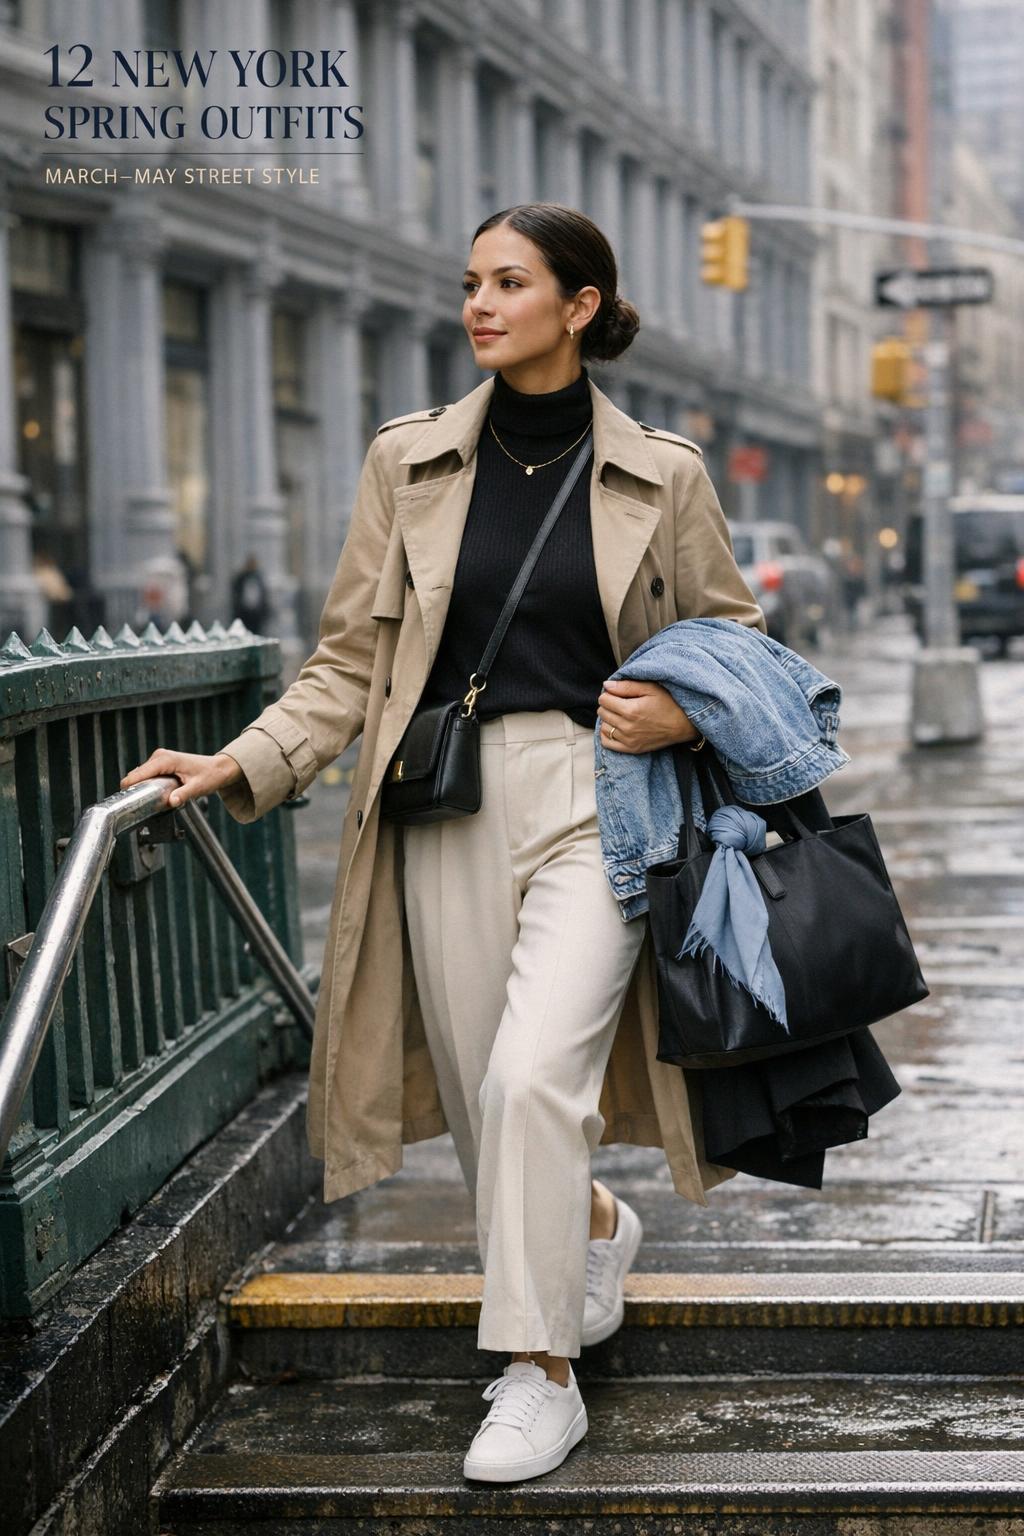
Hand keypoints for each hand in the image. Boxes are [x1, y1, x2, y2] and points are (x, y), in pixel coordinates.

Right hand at [120, 750, 242, 807]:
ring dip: (141, 787)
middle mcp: (159, 756)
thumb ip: (184, 794)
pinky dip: (147, 784)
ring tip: (148, 801)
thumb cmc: (210, 775)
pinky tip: (153, 793)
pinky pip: (147, 774)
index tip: (124, 800)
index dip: (129, 787)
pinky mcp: (160, 763)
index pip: (139, 773)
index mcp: (166, 760)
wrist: (219, 768)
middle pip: (136, 775)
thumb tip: (172, 802)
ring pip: (140, 775)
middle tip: (140, 805)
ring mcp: (159, 758)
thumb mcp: (198, 787)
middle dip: (135, 789)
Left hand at [597, 678, 699, 753]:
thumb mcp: (650, 688)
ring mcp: (629, 740)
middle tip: (621, 702)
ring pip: (603, 727)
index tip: (619, 693)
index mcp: (631, 710)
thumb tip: (606, 685)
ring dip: (608, 719)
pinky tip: (617, 727)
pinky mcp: (632, 749)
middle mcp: (628, 727)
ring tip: (621, 714)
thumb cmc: (669, 703)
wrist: (684, 725)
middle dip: (608, 705)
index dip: (610, 693)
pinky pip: (607, 743)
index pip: (604, 699)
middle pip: (602, 712)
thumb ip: (626, 686)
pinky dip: (608, 734)